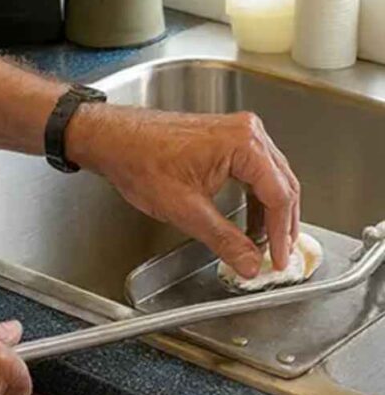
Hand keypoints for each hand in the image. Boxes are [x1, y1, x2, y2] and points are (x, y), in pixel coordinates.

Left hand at [67, 104, 298, 276]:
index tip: (280, 259)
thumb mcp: (185, 210)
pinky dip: (255, 197)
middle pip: (282, 184)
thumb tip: (250, 263)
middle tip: (279, 255)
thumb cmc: (139, 160)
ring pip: (270, 177)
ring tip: (265, 243)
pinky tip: (249, 220)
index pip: (280, 195)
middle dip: (282, 224)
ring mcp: (235, 132)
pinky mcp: (224, 137)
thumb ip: (224, 240)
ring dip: (270, 211)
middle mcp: (246, 131)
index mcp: (243, 143)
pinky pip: (253, 170)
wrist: (112, 139)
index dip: (282, 233)